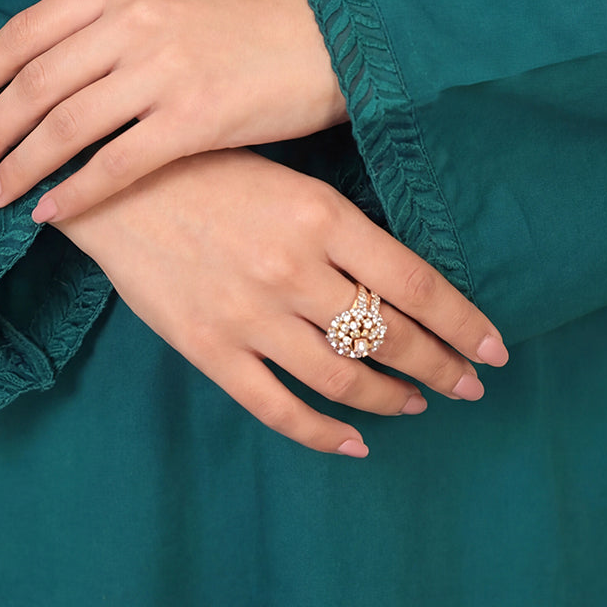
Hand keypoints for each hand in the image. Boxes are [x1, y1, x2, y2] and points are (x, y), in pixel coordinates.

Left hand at [0, 0, 347, 218]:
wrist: (330, 36)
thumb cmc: (248, 20)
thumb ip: (108, 17)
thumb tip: (40, 63)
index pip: (26, 30)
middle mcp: (134, 17)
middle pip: (35, 83)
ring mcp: (163, 67)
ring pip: (64, 127)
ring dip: (18, 167)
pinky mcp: (193, 117)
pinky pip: (114, 164)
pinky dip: (73, 192)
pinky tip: (50, 213)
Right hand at [52, 145, 509, 456]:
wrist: (112, 183)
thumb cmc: (204, 165)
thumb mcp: (287, 176)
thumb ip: (340, 226)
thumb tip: (402, 276)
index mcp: (321, 216)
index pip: (417, 284)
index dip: (463, 323)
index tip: (495, 349)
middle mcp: (295, 270)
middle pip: (390, 335)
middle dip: (440, 365)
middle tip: (469, 383)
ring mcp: (252, 316)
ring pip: (344, 379)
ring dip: (392, 398)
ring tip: (419, 403)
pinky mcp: (211, 349)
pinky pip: (280, 408)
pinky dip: (325, 433)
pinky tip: (354, 441)